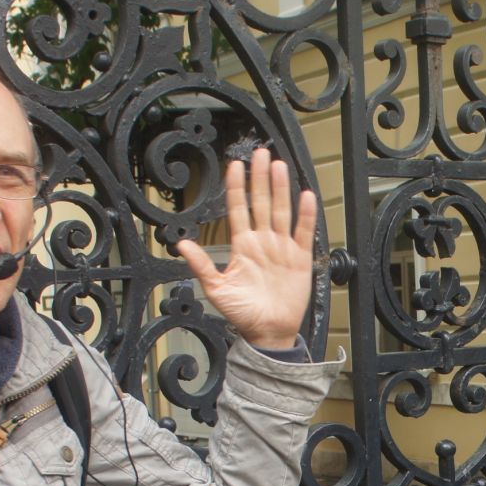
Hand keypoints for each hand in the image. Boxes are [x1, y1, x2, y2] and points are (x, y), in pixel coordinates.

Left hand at [175, 147, 317, 350]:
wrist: (268, 332)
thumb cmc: (243, 313)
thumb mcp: (216, 289)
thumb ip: (201, 264)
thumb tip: (180, 244)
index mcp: (242, 246)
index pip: (239, 208)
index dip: (237, 187)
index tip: (235, 165)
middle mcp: (263, 242)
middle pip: (262, 202)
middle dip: (260, 178)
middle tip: (261, 154)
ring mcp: (282, 248)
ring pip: (282, 211)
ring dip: (281, 189)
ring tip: (280, 166)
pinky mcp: (300, 258)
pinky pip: (304, 232)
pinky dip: (305, 215)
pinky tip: (306, 196)